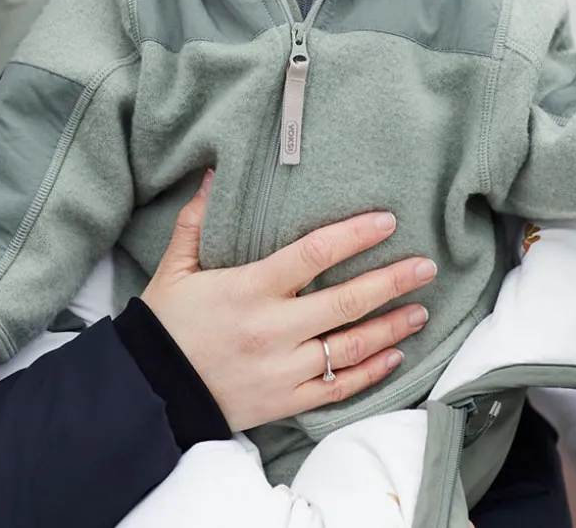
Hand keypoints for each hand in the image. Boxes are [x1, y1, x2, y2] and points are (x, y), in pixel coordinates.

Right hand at [142, 171, 435, 431]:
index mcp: (249, 289)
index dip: (354, 236)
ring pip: (351, 347)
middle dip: (392, 281)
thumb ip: (197, 220)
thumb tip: (211, 174)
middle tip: (425, 266)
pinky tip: (394, 356)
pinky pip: (339, 388)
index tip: (386, 221)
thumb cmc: (165, 325)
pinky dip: (371, 372)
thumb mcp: (174, 268)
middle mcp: (273, 329)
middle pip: (346, 301)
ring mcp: (284, 369)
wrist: (150, 392)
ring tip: (421, 309)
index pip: (313, 254)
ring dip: (391, 327)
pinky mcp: (286, 401)